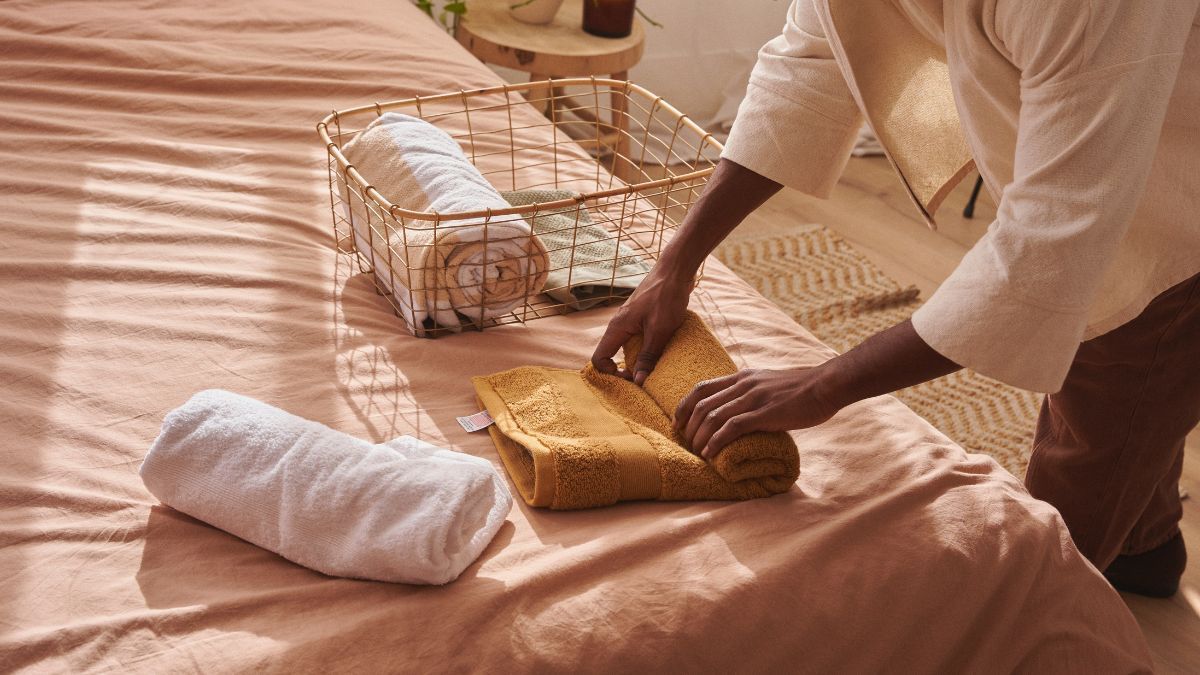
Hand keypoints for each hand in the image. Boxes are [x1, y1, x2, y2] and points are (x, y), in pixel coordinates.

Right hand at [591, 266, 692, 384]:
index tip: (631, 378)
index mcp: (617, 328)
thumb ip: (648, 356)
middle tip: (648, 375)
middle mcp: (619, 324)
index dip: (610, 373)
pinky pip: (639, 338)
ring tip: (658, 363)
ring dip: (641, 358)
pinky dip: (648, 346)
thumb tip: (639, 381)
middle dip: (628, 368)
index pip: (599, 358)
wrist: (676, 270)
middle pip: (614, 355)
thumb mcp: (659, 331)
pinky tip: (664, 348)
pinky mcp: (642, 317)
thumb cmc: (666, 297)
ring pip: (628, 347)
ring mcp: (630, 320)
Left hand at [674, 367, 841, 458]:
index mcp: (742, 377)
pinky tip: (711, 454)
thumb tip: (740, 408)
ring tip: (698, 452)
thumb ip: (752, 391)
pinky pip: (731, 427)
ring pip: (713, 417)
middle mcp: (743, 384)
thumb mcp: (769, 382)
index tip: (678, 423)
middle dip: (689, 426)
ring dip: (700, 437)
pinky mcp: (764, 413)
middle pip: (702, 404)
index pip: (702, 388)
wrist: (825, 385)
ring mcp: (753, 398)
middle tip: (687, 443)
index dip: (684, 406)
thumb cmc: (802, 388)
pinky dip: (716, 442)